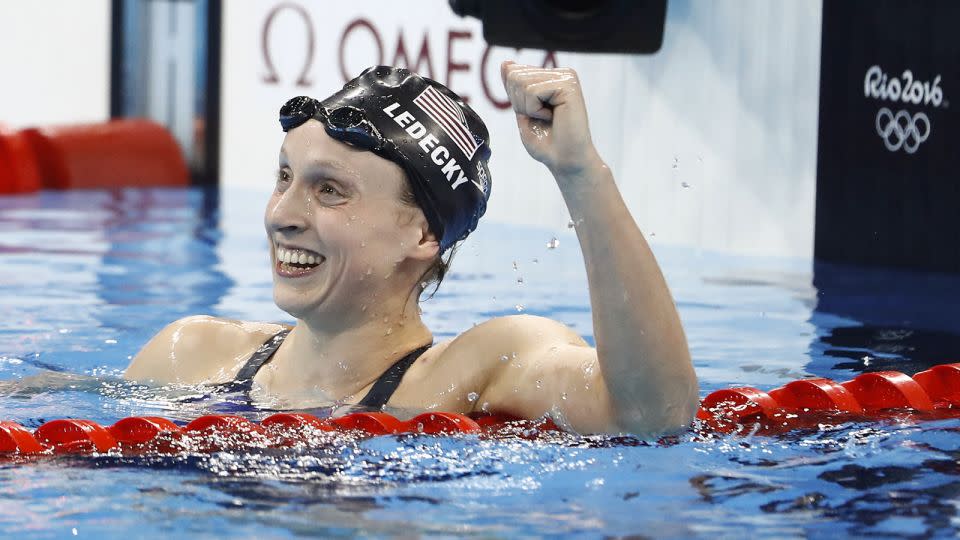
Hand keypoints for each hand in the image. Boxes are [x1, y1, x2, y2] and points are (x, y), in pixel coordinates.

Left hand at [500, 62, 600, 176]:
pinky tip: (552, 117)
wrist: (565, 161)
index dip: (515, 99)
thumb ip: (514, 86)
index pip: (513, 73)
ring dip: (527, 107)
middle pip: (515, 75)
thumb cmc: (546, 142)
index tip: (535, 115)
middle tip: (541, 118)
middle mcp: (560, 73)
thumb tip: (505, 62)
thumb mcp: (522, 110)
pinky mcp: (568, 85)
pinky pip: (532, 91)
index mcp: (550, 77)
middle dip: (519, 103)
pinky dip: (535, 110)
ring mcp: (565, 77)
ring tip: (547, 118)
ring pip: (521, 82)